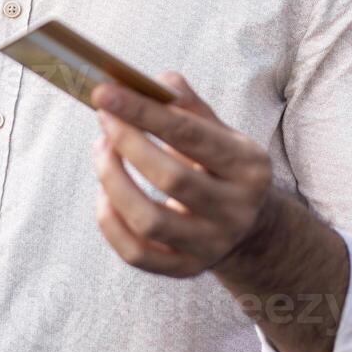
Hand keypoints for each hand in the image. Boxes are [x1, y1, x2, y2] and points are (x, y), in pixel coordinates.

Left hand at [90, 72, 275, 277]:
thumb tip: (155, 81)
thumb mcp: (219, 132)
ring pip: (149, 221)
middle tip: (103, 117)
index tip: (104, 92)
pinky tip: (104, 193)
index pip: (190, 134)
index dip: (143, 111)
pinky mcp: (187, 269)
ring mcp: (212, 245)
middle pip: (171, 178)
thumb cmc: (220, 166)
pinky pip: (136, 253)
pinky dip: (110, 222)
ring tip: (101, 151)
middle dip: (127, 142)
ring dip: (112, 181)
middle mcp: (236, 209)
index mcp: (248, 166)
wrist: (251, 227)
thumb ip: (188, 105)